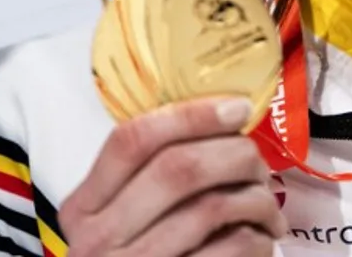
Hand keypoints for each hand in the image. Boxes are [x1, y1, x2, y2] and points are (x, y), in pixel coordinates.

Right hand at [59, 97, 284, 256]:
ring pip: (211, 207)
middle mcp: (98, 240)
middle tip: (259, 165)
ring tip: (268, 207)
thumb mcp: (124, 219)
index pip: (132, 140)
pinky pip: (232, 248)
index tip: (238, 108)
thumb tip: (224, 118)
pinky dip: (259, 238)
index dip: (192, 115)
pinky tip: (262, 240)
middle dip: (235, 155)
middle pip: (178, 168)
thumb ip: (151, 176)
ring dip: (256, 199)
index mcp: (83, 208)